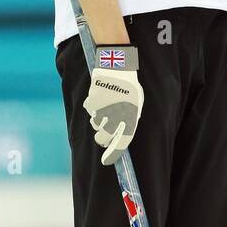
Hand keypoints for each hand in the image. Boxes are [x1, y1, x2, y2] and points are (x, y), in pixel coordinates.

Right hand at [82, 44, 142, 165]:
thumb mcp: (137, 102)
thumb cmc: (129, 85)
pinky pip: (89, 109)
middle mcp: (117, 113)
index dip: (113, 153)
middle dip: (101, 138)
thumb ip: (132, 118)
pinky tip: (100, 96)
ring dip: (98, 119)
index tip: (106, 161)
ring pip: (95, 123)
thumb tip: (121, 135)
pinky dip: (92, 106)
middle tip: (102, 135)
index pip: (122, 141)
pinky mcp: (92, 99)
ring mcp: (104, 107)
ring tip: (106, 106)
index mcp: (131, 115)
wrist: (118, 65)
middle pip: (103, 137)